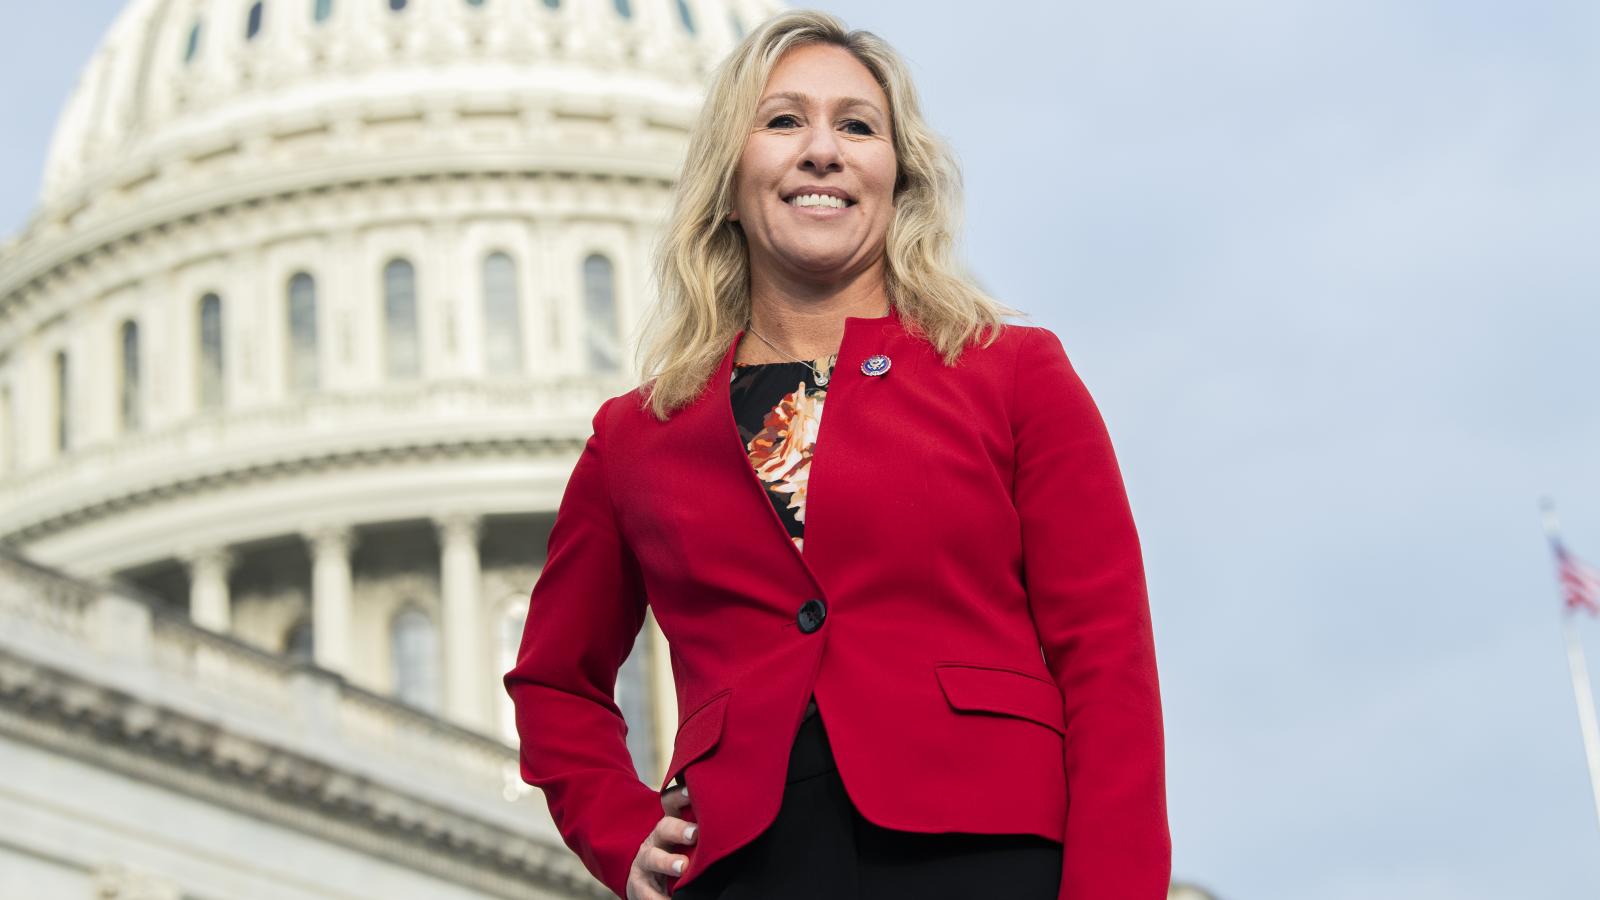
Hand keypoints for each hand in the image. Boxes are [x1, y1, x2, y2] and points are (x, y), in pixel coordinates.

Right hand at [627, 784, 697, 898]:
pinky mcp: (639, 885)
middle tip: (695, 834)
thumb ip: (702, 833)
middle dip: (679, 829)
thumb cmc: (676, 856)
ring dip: (667, 862)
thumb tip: (734, 827)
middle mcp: (656, 839)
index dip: (680, 795)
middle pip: (664, 827)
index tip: (692, 792)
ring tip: (683, 867)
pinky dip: (658, 898)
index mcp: (671, 824)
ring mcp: (646, 861)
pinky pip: (647, 892)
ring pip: (653, 857)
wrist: (646, 881)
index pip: (672, 803)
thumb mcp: (686, 841)